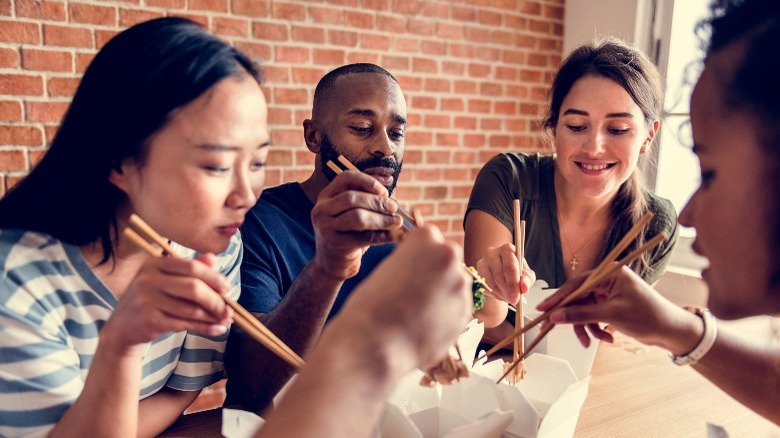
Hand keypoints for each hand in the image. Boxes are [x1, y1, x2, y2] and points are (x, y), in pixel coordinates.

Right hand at [103, 254, 232, 348]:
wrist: (122, 326)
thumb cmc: (151, 300)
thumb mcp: (166, 280)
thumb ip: (189, 269)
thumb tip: (213, 258)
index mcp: (155, 264)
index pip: (191, 267)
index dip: (213, 277)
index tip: (227, 288)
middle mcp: (149, 279)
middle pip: (193, 288)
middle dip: (215, 300)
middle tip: (229, 309)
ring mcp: (148, 300)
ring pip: (191, 309)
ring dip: (213, 316)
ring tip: (225, 320)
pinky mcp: (150, 320)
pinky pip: (186, 324)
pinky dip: (205, 328)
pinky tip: (217, 329)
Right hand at [311, 171, 402, 279]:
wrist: (332, 262)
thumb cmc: (347, 232)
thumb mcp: (351, 212)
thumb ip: (368, 201)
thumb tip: (392, 199)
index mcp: (326, 196)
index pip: (345, 178)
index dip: (366, 180)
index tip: (383, 190)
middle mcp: (322, 209)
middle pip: (351, 198)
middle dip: (376, 202)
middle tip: (394, 207)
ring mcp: (326, 228)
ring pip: (357, 217)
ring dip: (381, 219)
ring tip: (397, 221)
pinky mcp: (336, 245)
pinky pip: (364, 238)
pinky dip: (383, 236)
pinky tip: (396, 236)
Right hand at [334, 224, 471, 370]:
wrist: (376, 343)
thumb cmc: (372, 305)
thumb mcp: (388, 268)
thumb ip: (413, 263)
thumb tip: (427, 271)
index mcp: (426, 236)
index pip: (430, 238)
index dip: (418, 256)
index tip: (409, 269)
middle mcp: (449, 255)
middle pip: (448, 258)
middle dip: (437, 272)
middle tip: (415, 291)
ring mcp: (460, 284)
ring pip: (456, 284)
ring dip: (443, 293)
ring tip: (418, 312)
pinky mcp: (466, 311)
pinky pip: (457, 308)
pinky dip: (446, 314)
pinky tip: (425, 324)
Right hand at [475, 243, 535, 304]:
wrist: (505, 273)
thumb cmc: (518, 272)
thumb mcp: (527, 275)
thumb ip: (527, 280)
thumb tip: (524, 288)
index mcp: (507, 249)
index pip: (509, 266)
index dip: (513, 283)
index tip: (516, 297)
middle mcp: (492, 252)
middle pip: (499, 275)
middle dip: (507, 291)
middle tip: (513, 301)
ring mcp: (482, 262)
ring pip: (491, 283)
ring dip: (501, 294)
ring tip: (510, 298)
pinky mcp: (476, 272)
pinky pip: (485, 288)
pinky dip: (494, 295)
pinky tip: (501, 294)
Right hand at [536, 266, 697, 350]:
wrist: (671, 331)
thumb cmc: (648, 316)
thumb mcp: (612, 315)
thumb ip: (581, 315)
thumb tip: (555, 317)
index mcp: (609, 273)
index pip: (576, 283)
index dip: (558, 297)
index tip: (543, 309)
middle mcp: (607, 280)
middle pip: (578, 298)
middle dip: (575, 318)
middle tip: (558, 329)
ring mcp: (609, 294)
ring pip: (584, 310)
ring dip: (587, 327)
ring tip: (593, 342)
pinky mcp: (611, 306)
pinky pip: (593, 316)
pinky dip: (596, 329)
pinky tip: (607, 338)